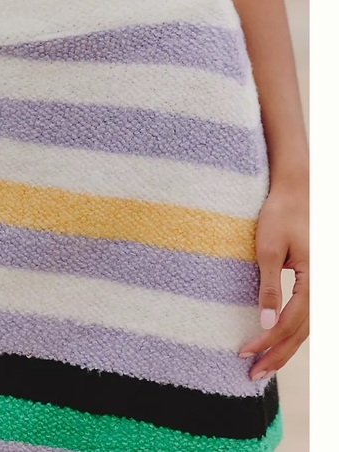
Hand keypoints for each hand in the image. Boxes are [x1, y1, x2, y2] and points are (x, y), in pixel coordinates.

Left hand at [238, 179, 308, 379]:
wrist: (295, 192)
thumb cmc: (281, 216)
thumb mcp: (270, 250)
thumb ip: (269, 287)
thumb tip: (267, 324)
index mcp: (315, 281)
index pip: (290, 323)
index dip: (268, 341)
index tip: (244, 354)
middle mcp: (322, 288)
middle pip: (302, 333)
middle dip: (278, 355)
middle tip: (253, 375)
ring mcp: (320, 286)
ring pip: (305, 328)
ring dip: (284, 349)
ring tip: (263, 367)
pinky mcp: (312, 282)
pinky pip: (304, 315)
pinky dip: (290, 333)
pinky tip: (275, 342)